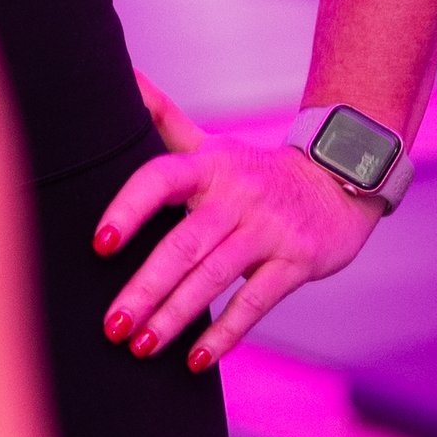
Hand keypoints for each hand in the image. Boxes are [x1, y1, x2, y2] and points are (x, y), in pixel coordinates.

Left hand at [92, 80, 382, 369]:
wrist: (337, 183)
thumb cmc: (254, 172)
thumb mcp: (211, 144)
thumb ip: (163, 119)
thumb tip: (123, 75)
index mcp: (209, 166)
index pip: (162, 179)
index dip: (130, 207)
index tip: (99, 242)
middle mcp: (237, 196)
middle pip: (184, 244)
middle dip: (145, 287)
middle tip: (111, 324)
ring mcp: (268, 231)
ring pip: (214, 278)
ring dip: (175, 316)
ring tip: (140, 346)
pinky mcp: (294, 263)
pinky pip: (255, 303)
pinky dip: (224, 334)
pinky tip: (195, 362)